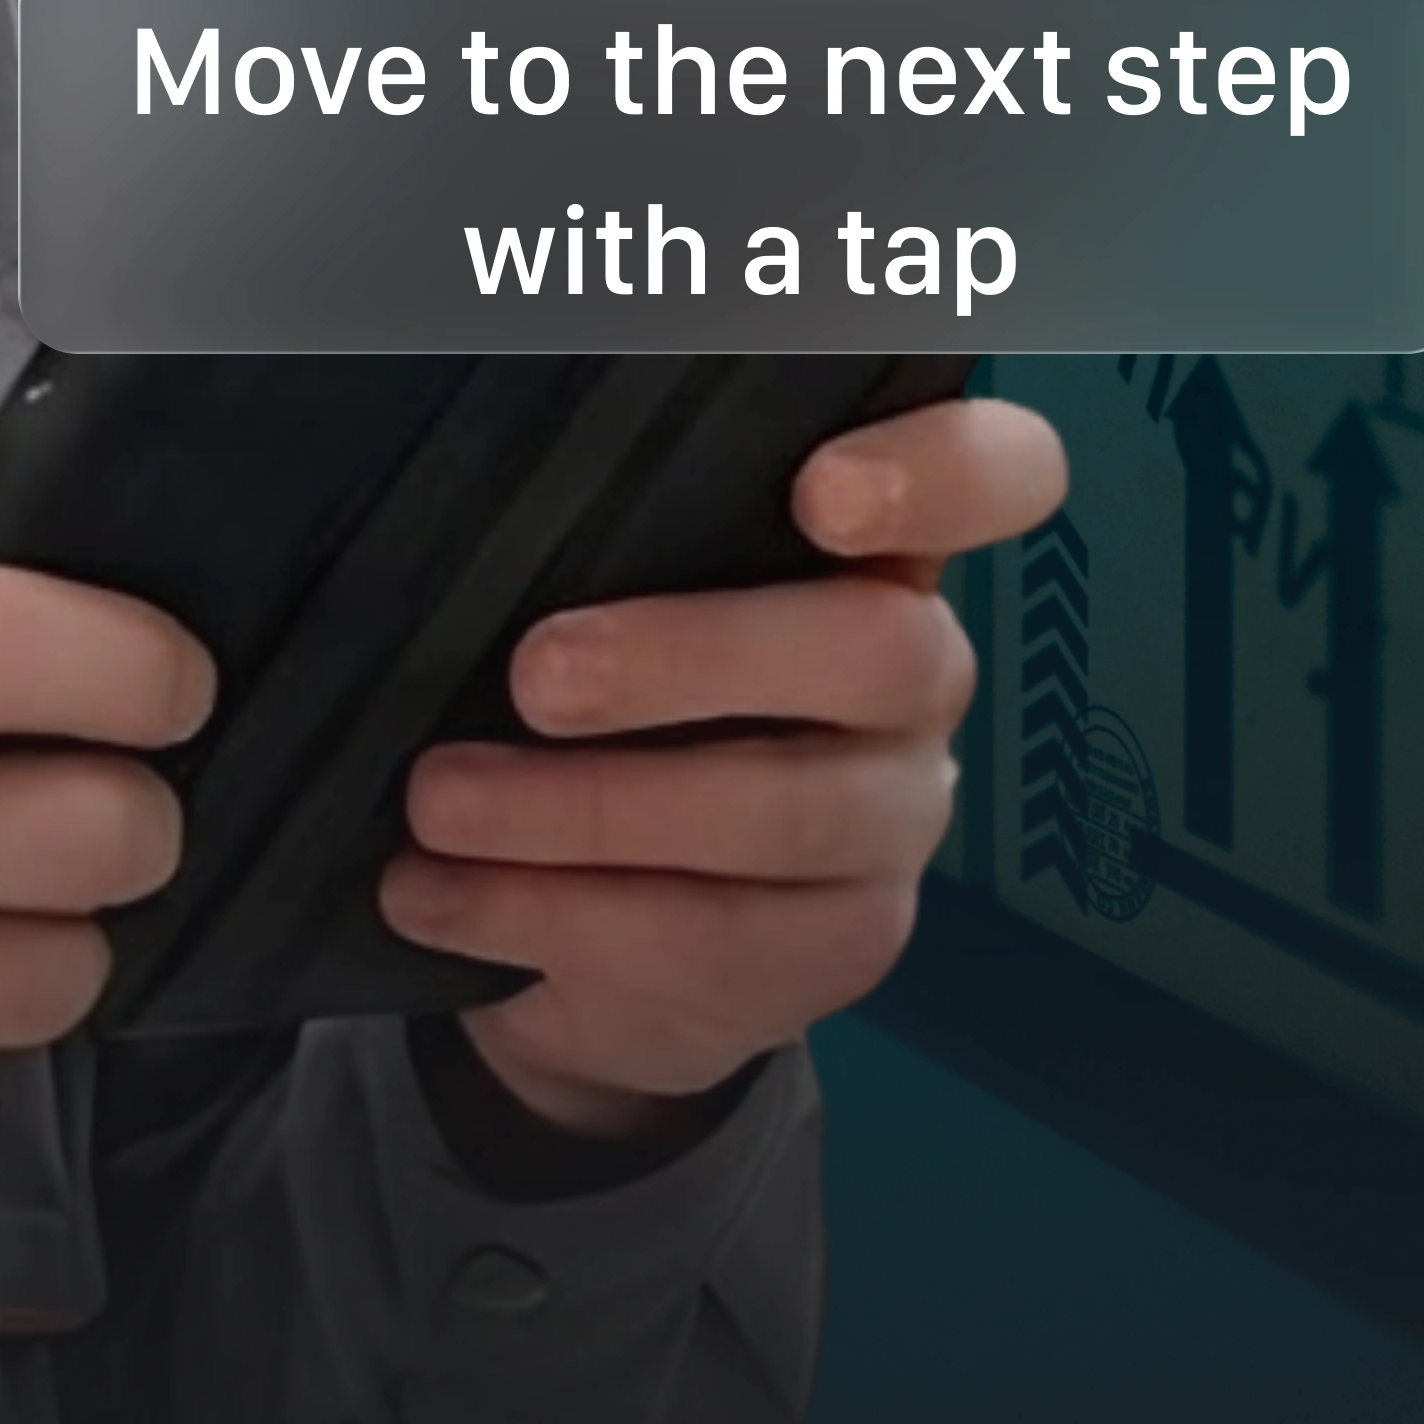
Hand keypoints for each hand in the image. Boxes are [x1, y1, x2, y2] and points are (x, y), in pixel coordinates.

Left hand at [403, 392, 1064, 1141]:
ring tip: (440, 801)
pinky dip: (542, 911)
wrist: (602, 931)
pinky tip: (434, 891)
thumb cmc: (589, 714)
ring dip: (587, 807)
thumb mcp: (577, 600)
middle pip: (881, 654)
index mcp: (864, 556)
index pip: (989, 478)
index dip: (943, 474)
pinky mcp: (836, 949)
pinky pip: (712, 938)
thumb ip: (577, 542)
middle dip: (693, 658)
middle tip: (536, 676)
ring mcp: (889, 823)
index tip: (825, 494)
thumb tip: (445, 503)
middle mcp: (909, 683)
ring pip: (789, 812)